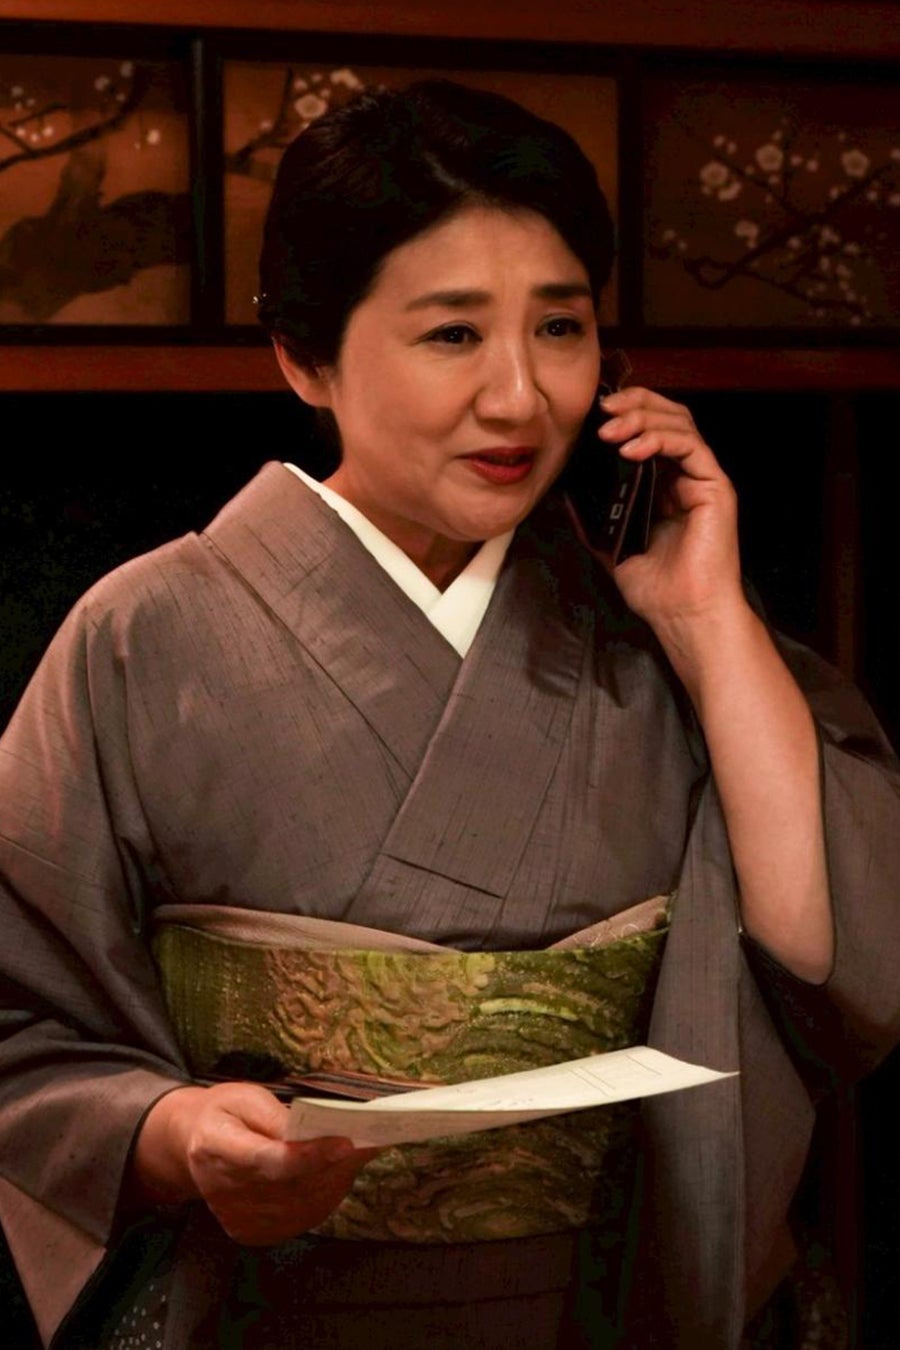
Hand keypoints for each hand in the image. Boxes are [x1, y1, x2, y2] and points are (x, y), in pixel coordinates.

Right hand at [131, 1081, 378, 1244]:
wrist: (192, 1145)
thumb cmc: (225, 1112)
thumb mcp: (246, 1097)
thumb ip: (276, 1115)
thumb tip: (312, 1131)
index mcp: (215, 1148)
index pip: (269, 1161)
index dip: (310, 1156)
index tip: (347, 1142)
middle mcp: (223, 1191)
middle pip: (293, 1187)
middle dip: (336, 1165)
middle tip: (370, 1141)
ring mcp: (236, 1218)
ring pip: (302, 1207)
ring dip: (337, 1181)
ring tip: (360, 1154)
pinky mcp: (249, 1232)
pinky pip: (299, 1220)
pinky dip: (325, 1197)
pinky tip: (337, 1174)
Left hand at [597, 387, 745, 640]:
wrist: (682, 614)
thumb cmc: (655, 586)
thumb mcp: (610, 544)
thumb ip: (593, 517)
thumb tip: (564, 495)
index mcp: (664, 483)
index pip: (650, 429)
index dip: (626, 413)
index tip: (593, 414)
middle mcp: (686, 475)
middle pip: (668, 416)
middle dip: (634, 404)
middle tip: (602, 408)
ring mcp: (703, 479)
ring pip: (680, 424)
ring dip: (642, 418)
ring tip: (609, 429)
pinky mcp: (716, 487)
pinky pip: (691, 447)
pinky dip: (660, 439)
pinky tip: (631, 448)